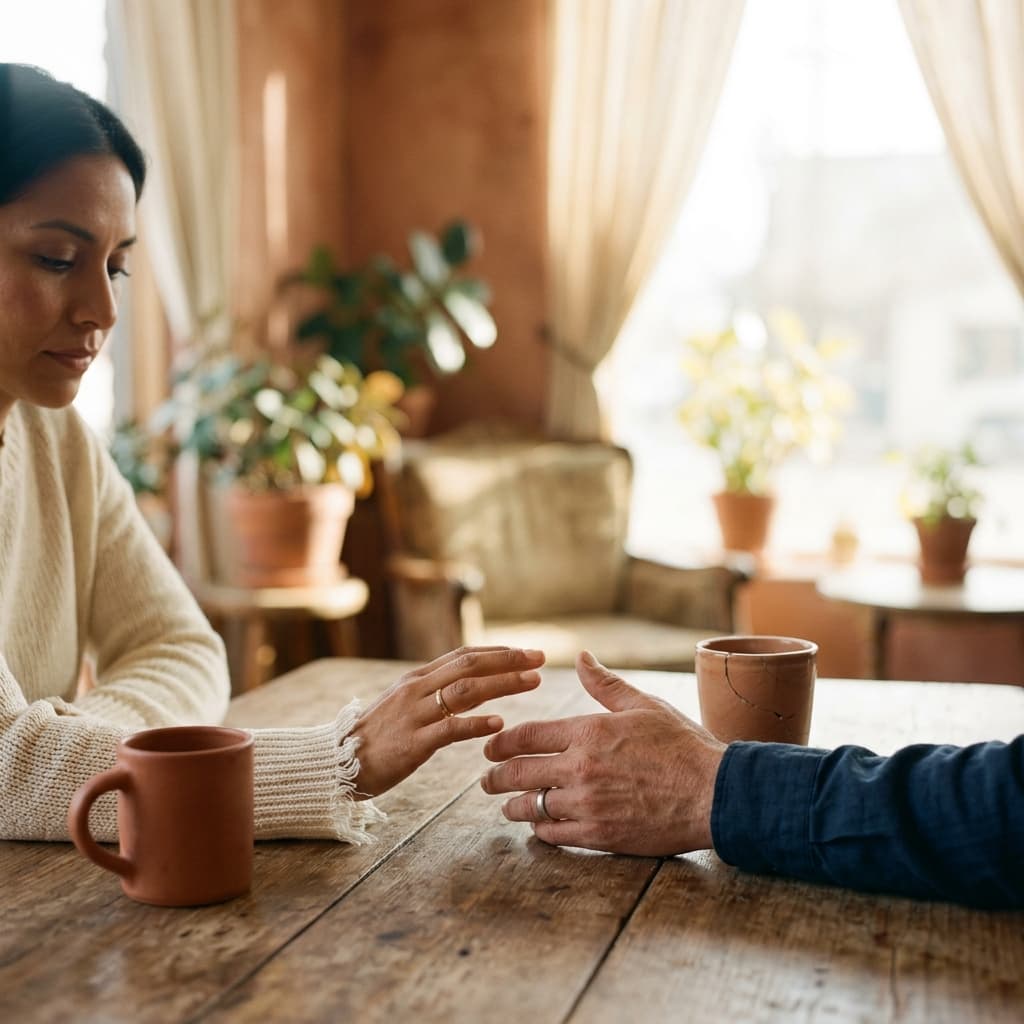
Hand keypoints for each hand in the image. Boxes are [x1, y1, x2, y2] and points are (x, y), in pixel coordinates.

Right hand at [351, 645, 544, 797]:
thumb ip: (434, 692)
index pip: (463, 655)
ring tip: (532, 682)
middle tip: (540, 658)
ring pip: (465, 691)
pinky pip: (449, 729)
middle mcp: (417, 689)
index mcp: (417, 678)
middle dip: (508, 660)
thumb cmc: (377, 737)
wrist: (339, 763)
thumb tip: (470, 683)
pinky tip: (500, 722)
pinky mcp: (413, 743)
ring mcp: (415, 714)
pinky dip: (476, 723)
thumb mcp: (405, 705)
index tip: (527, 651)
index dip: (497, 651)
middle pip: (469, 666)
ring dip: (503, 684)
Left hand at [480, 650, 725, 855]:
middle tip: (486, 781)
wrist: (714, 793)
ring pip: (532, 807)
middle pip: (519, 773)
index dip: (502, 743)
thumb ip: (605, 684)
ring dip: (515, 807)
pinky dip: (541, 830)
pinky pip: (554, 834)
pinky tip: (539, 826)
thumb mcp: (644, 705)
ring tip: (508, 807)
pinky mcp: (600, 835)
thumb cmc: (683, 745)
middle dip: (495, 777)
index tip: (491, 749)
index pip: (527, 736)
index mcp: (588, 731)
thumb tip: (581, 657)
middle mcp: (580, 767)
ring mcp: (588, 804)